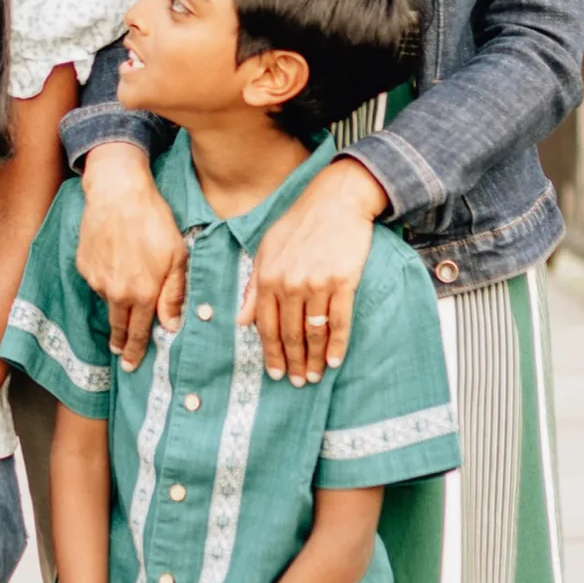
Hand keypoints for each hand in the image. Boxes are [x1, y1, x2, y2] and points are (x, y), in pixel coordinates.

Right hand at [77, 144, 187, 370]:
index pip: (139, 333)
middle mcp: (117, 293)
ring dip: (115, 301)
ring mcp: (97, 279)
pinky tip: (114, 260)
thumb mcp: (177, 257)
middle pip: (118, 325)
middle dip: (121, 342)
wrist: (118, 194)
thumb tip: (172, 324)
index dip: (136, 351)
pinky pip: (96, 280)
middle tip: (121, 353)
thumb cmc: (153, 221)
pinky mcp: (84, 265)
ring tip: (124, 285)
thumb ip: (174, 294)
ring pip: (108, 300)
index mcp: (143, 294)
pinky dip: (105, 277)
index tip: (131, 366)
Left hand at [242, 158, 387, 383]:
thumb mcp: (266, 249)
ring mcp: (317, 284)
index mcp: (267, 276)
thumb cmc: (298, 224)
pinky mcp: (343, 282)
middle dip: (293, 362)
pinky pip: (340, 322)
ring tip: (315, 377)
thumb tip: (240, 320)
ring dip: (315, 359)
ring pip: (314, 332)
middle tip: (297, 382)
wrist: (335, 200)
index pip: (265, 325)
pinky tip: (335, 361)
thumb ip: (253, 286)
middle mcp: (289, 283)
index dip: (270, 353)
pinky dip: (338, 345)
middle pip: (290, 334)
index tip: (275, 373)